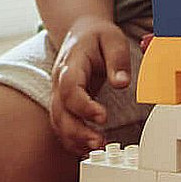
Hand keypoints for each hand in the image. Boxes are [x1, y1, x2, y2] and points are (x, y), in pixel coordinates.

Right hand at [50, 18, 135, 155]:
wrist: (80, 32)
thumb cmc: (97, 36)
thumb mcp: (112, 39)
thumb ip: (117, 60)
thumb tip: (121, 83)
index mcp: (71, 64)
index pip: (70, 88)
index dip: (83, 106)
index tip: (102, 117)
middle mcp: (59, 82)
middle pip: (60, 112)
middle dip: (78, 131)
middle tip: (100, 143)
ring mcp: (58, 94)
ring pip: (58, 123)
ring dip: (75, 139)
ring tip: (98, 148)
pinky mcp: (63, 104)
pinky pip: (61, 126)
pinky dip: (72, 141)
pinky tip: (88, 149)